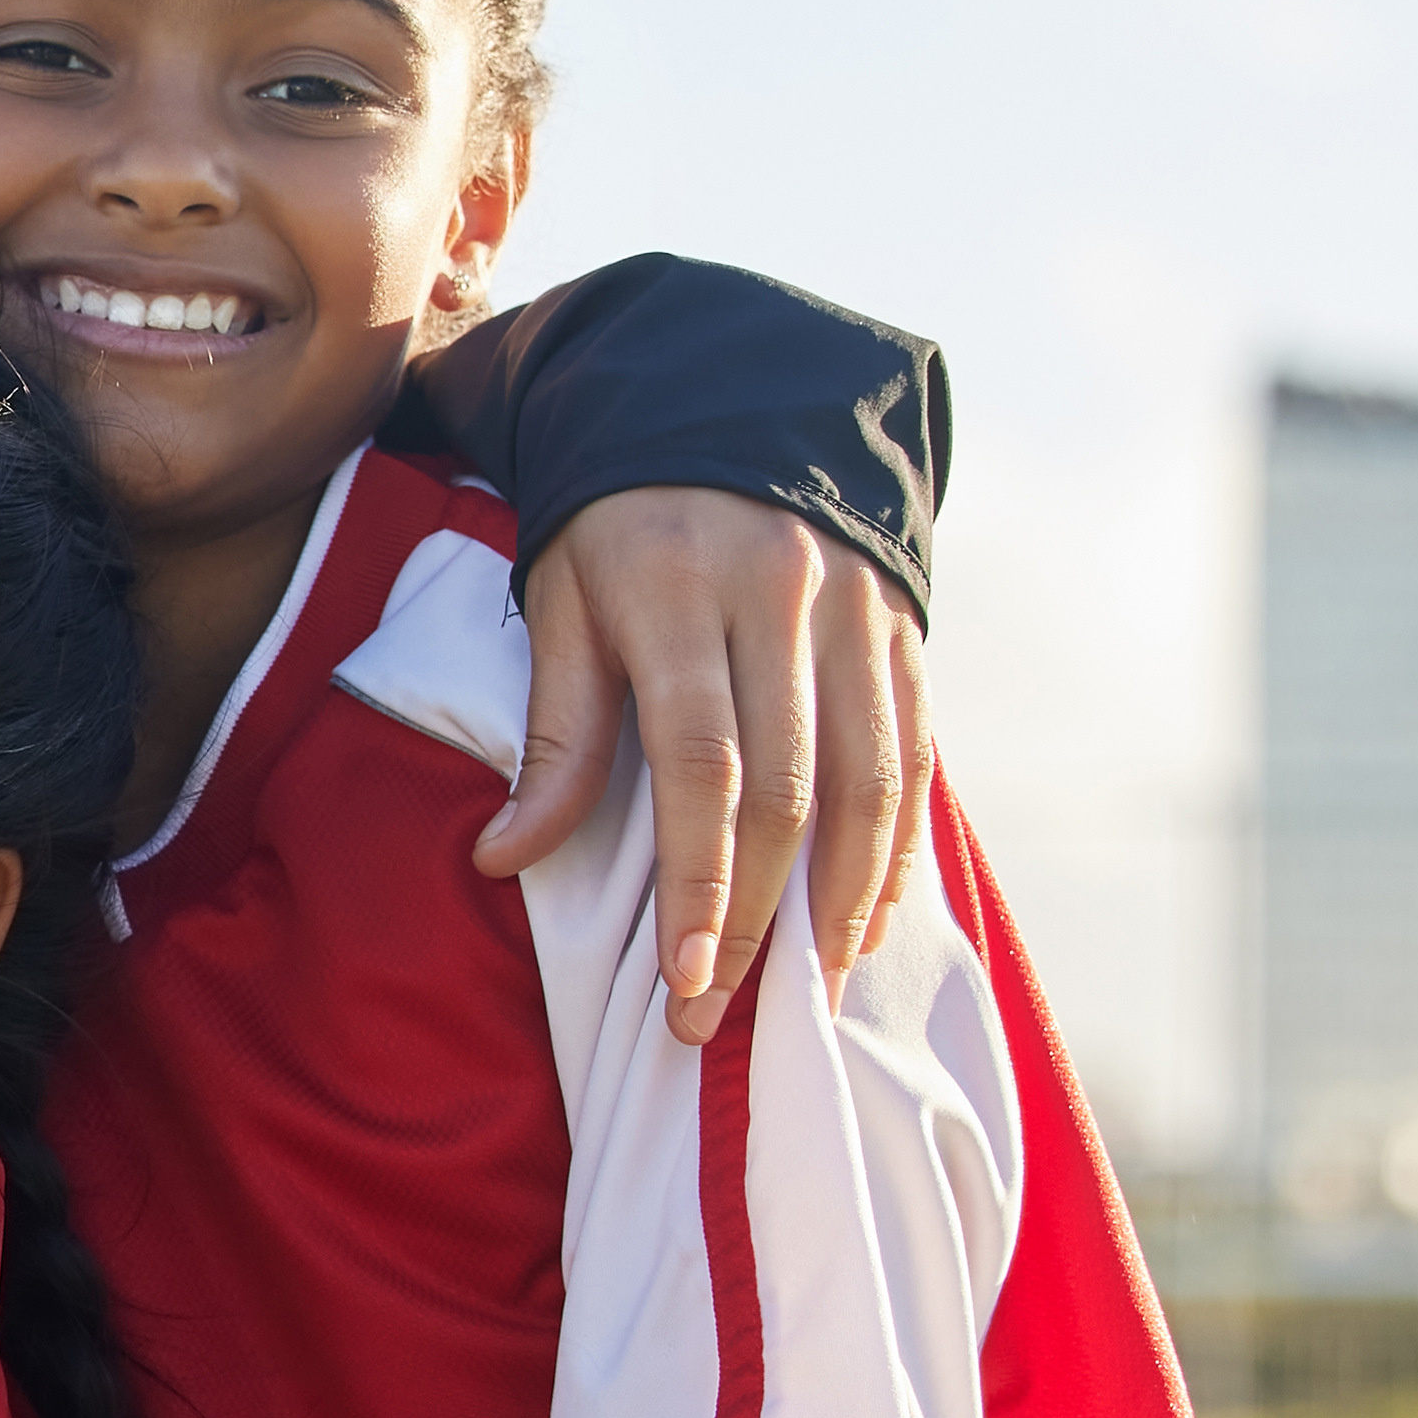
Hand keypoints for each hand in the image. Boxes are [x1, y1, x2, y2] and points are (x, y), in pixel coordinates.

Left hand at [481, 492, 930, 1041]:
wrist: (724, 403)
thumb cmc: (618, 525)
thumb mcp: (564, 602)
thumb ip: (556, 734)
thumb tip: (504, 858)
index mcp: (680, 592)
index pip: (701, 764)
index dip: (699, 880)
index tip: (684, 979)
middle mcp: (783, 601)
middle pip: (787, 790)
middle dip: (756, 918)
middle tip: (719, 1014)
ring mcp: (857, 613)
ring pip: (871, 782)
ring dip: (842, 901)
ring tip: (808, 988)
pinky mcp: (903, 628)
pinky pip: (913, 755)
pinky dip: (896, 848)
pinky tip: (866, 916)